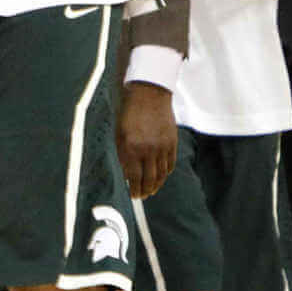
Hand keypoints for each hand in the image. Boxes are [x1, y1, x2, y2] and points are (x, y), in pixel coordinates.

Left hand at [116, 81, 177, 199]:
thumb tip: (128, 176)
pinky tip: (161, 176)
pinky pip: (170, 164)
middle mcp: (147, 150)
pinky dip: (166, 173)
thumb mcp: (119, 134)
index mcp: (131, 148)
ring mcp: (162, 146)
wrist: (149, 93)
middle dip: (145, 191)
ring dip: (157, 185)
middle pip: (149, 179)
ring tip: (152, 190)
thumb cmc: (129, 113)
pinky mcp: (172, 142)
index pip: (134, 178)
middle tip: (143, 197)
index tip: (134, 196)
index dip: (134, 190)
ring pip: (161, 174)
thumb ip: (123, 155)